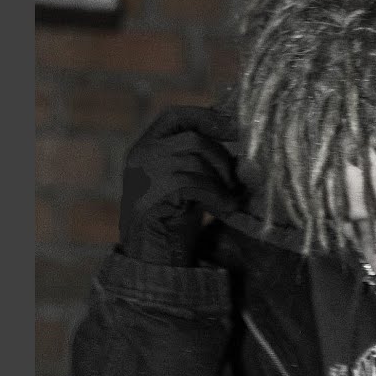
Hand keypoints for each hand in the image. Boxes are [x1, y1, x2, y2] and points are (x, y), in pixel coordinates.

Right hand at [118, 106, 240, 265]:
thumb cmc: (171, 220)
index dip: (206, 117)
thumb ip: (196, 159)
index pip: (174, 116)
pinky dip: (217, 195)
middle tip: (235, 180)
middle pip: (192, 138)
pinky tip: (225, 208)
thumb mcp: (183, 181)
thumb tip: (236, 139)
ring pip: (195, 159)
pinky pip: (195, 183)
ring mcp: (143, 174)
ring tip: (230, 196)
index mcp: (144, 148)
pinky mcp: (152, 194)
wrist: (150, 258)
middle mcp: (140, 156)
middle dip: (221, 158)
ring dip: (221, 179)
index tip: (234, 126)